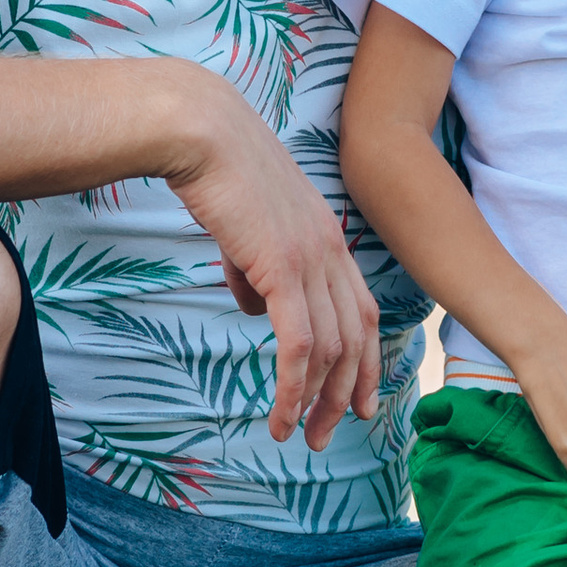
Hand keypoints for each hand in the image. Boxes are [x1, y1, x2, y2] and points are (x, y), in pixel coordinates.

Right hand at [161, 71, 381, 448]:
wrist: (201, 130)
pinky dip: (294, 390)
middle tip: (329, 435)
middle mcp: (330, 251)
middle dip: (345, 394)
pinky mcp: (282, 270)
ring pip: (329, 351)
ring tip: (299, 436)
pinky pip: (298, 346)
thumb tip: (255, 307)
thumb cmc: (215, 169)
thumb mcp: (246, 225)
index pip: (362, 311)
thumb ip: (256, 267)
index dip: (366, 360)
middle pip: (355, 340)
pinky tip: (281, 418)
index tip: (359, 401)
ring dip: (317, 402)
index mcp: (327, 238)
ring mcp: (310, 260)